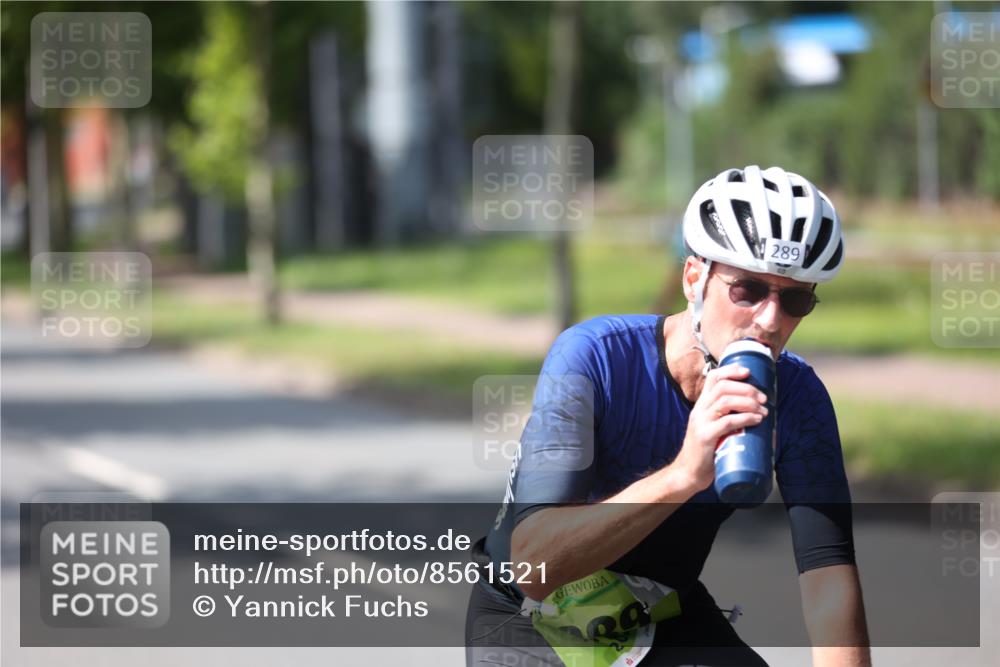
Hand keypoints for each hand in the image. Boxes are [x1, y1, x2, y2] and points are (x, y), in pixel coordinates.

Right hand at [673, 364, 768, 493]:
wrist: (688, 473)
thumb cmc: (707, 452)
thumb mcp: (713, 428)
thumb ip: (727, 418)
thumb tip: (759, 415)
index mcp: (701, 406)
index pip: (713, 378)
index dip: (731, 371)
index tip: (748, 372)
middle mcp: (699, 410)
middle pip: (722, 386)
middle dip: (746, 388)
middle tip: (763, 398)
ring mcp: (701, 423)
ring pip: (725, 401)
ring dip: (748, 402)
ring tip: (763, 410)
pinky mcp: (705, 437)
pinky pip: (727, 422)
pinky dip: (745, 418)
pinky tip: (757, 420)